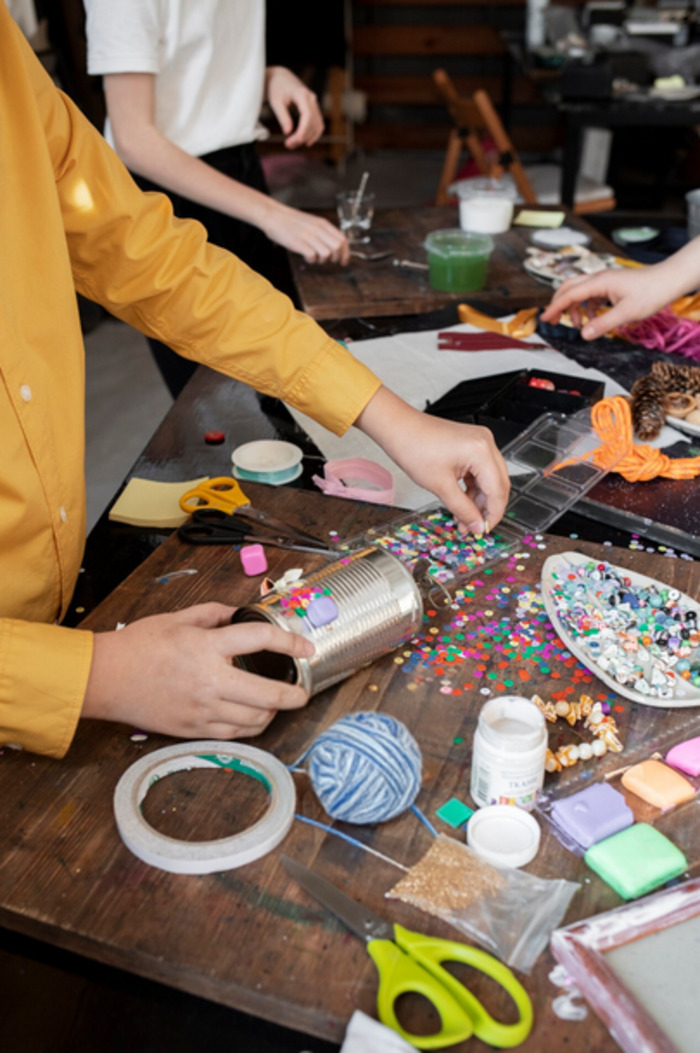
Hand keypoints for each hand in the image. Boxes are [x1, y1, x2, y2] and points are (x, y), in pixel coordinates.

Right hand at [82, 603, 313, 738]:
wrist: (105, 679)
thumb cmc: (138, 646)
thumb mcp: (177, 618)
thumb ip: (213, 614)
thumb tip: (238, 613)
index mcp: (207, 647)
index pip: (260, 640)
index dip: (290, 643)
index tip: (306, 648)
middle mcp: (210, 680)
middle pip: (268, 694)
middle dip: (294, 695)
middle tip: (303, 692)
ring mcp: (202, 709)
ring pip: (254, 720)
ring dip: (273, 713)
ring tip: (276, 704)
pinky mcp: (193, 729)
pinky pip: (233, 734)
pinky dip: (250, 727)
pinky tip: (253, 717)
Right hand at [261, 200, 349, 264]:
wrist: (273, 215)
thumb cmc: (292, 221)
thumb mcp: (312, 222)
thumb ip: (323, 231)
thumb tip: (335, 246)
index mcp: (323, 223)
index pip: (342, 239)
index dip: (346, 253)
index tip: (344, 261)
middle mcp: (318, 229)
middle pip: (337, 247)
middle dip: (337, 258)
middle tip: (330, 261)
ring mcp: (308, 236)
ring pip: (327, 253)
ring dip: (323, 260)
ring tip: (316, 258)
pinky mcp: (298, 243)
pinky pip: (312, 256)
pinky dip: (312, 260)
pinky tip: (307, 258)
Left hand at [265, 66, 323, 148]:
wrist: (280, 78)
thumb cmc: (276, 88)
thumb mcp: (275, 102)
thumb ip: (282, 117)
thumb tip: (288, 132)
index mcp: (302, 95)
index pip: (308, 117)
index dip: (302, 132)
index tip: (293, 141)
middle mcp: (312, 99)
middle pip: (313, 123)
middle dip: (302, 137)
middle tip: (288, 145)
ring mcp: (314, 104)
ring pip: (318, 125)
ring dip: (307, 137)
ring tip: (293, 144)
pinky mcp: (313, 108)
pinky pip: (318, 124)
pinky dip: (313, 134)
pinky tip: (306, 142)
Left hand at [356, 388, 509, 533]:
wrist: (399, 428)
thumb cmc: (414, 448)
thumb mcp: (440, 486)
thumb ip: (462, 509)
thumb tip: (476, 525)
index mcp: (481, 451)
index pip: (498, 490)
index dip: (492, 514)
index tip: (484, 530)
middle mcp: (486, 443)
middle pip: (498, 484)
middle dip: (487, 508)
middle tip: (474, 527)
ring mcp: (480, 442)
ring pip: (489, 479)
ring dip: (478, 500)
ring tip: (464, 518)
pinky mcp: (472, 445)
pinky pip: (480, 471)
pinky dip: (473, 488)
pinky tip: (462, 502)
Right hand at [540, 266, 674, 339]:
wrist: (668, 280)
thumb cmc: (651, 292)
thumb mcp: (626, 313)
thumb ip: (602, 324)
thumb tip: (583, 335)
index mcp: (599, 282)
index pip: (569, 295)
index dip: (555, 308)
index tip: (545, 319)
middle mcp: (599, 278)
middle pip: (570, 288)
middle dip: (559, 304)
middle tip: (553, 320)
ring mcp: (605, 281)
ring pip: (580, 291)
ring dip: (575, 308)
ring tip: (579, 325)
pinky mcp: (612, 285)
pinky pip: (592, 295)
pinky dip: (589, 308)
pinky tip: (595, 319)